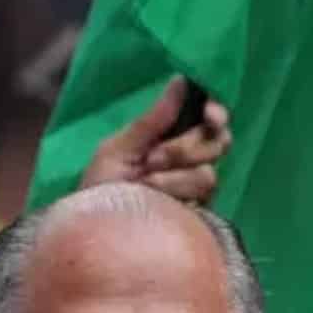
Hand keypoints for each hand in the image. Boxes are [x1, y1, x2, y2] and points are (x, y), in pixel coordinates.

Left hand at [79, 76, 230, 202]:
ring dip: (173, 177)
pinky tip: (158, 201)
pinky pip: (204, 196)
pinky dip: (176, 194)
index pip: (210, 119)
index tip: (209, 114)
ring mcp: (195, 191)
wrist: (94, 231)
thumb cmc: (100, 188)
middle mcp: (189, 163)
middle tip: (152, 159)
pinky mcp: (199, 216)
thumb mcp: (118, 149)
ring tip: (145, 185)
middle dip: (185, 148)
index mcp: (171, 139)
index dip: (216, 113)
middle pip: (217, 142)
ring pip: (209, 171)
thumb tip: (181, 81)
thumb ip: (153, 119)